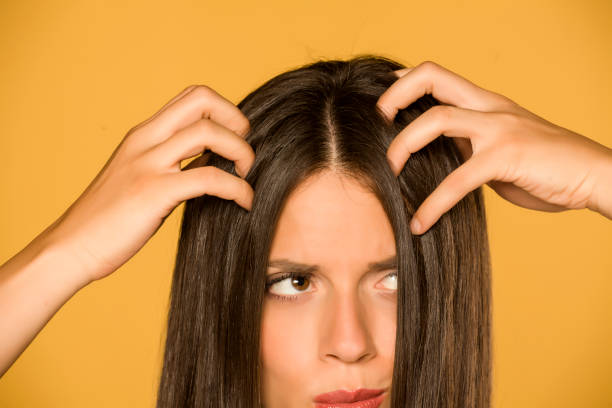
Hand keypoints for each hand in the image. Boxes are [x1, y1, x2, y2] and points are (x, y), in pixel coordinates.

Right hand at [43, 85, 254, 282]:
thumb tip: (212, 160)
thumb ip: (171, 162)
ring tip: (246, 176)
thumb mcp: (138, 176)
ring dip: (241, 152)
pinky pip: (209, 179)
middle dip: (236, 120)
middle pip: (202, 99)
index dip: (223, 110)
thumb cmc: (108, 219)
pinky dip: (238, 189)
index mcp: (143, 135)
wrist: (71, 248)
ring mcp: (148, 164)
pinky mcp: (153, 193)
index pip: (191, 97)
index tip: (235, 140)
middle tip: (244, 153)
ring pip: (209, 133)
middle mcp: (145, 141)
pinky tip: (245, 203)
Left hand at [376, 61, 611, 234]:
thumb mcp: (500, 147)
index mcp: (486, 103)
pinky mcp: (506, 157)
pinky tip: (419, 224)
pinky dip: (433, 204)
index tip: (382, 105)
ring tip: (388, 173)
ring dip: (403, 146)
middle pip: (433, 76)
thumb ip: (469, 145)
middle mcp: (490, 107)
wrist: (593, 175)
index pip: (437, 76)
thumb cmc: (544, 166)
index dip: (405, 83)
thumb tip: (436, 156)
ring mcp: (499, 128)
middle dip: (395, 96)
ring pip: (437, 120)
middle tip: (375, 125)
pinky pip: (457, 180)